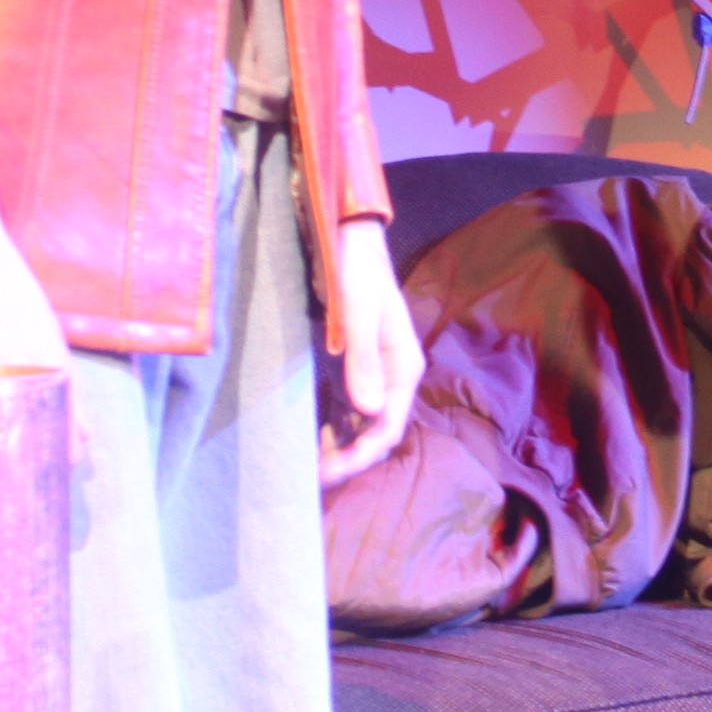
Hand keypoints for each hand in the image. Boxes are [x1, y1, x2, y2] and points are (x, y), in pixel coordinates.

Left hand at [318, 217, 423, 484]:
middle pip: (379, 431)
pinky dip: (337, 425)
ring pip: (366, 423)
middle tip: (310, 475)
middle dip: (350, 458)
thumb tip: (368, 412)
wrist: (351, 236)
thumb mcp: (358, 312)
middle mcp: (395, 374)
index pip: (388, 427)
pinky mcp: (362, 363)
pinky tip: (313, 433)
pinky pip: (354, 407)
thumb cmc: (356, 270)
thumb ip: (363, 360)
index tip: (327, 472)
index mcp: (402, 367)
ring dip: (343, 445)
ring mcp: (379, 370)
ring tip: (309, 463)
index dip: (360, 455)